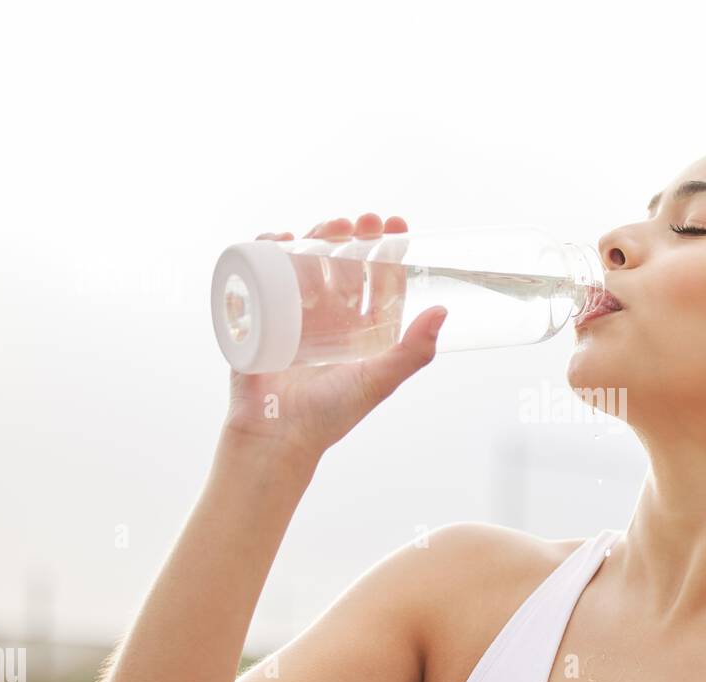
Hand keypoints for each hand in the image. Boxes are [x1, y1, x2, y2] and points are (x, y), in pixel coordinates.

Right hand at [222, 213, 445, 464]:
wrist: (275, 435)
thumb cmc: (330, 414)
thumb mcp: (379, 380)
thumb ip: (414, 352)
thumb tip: (443, 311)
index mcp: (361, 330)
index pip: (379, 281)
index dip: (389, 252)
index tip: (397, 225)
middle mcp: (331, 319)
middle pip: (343, 265)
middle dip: (354, 238)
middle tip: (362, 221)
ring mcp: (295, 315)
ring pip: (307, 263)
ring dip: (318, 238)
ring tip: (329, 226)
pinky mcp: (261, 315)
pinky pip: (265, 273)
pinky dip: (269, 250)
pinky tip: (280, 238)